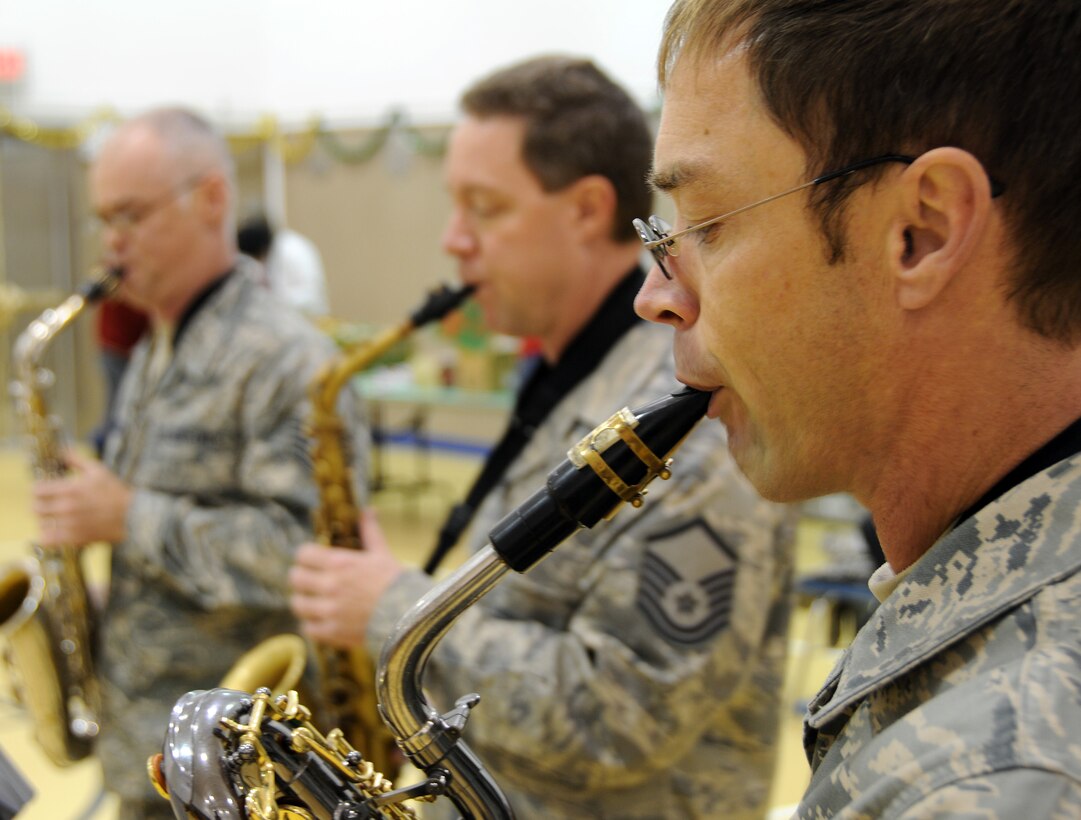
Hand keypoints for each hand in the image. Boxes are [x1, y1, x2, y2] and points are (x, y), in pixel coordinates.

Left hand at [32, 450, 130, 546]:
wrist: (132, 516)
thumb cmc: (115, 492)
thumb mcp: (98, 470)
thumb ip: (77, 460)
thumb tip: (62, 452)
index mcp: (70, 489)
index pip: (37, 490)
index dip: (38, 489)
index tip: (44, 490)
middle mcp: (67, 507)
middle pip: (36, 508)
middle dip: (40, 504)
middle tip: (48, 504)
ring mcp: (69, 524)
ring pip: (41, 523)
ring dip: (46, 520)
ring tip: (54, 518)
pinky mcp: (74, 538)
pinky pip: (48, 540)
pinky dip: (47, 536)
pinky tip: (55, 531)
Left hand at [289, 510, 404, 648]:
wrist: (408, 615)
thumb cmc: (395, 582)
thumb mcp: (381, 553)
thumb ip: (370, 531)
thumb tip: (368, 510)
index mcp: (339, 563)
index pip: (303, 554)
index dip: (305, 556)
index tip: (311, 561)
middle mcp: (330, 585)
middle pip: (295, 578)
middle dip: (301, 578)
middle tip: (310, 582)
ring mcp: (329, 610)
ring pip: (297, 604)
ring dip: (304, 602)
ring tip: (314, 602)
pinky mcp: (332, 632)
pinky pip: (308, 628)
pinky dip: (312, 624)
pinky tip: (322, 621)